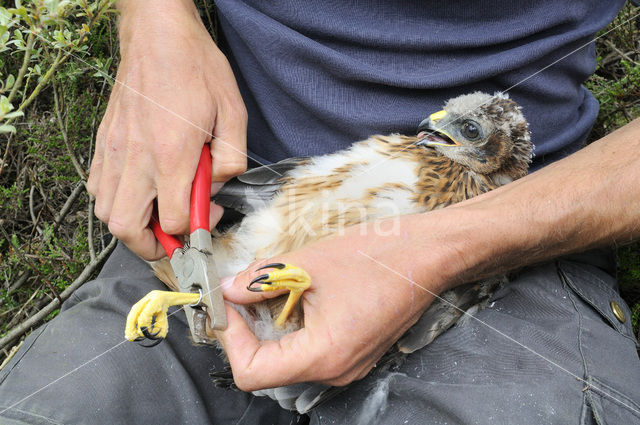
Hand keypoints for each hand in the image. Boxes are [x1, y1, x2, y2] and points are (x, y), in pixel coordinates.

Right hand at [87, 0, 246, 258]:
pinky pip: (97, 188)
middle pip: (127, 228)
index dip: (194, 229)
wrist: (158, 36)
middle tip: (174, 238)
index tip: (207, 214)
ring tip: (156, 216)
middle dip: (152, 246)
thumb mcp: (233, 112)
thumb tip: (217, 188)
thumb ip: (231, 158)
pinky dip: (114, 202)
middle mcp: (137, 159)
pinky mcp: (104, 142)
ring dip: (131, 226)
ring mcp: (114, 151)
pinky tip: (139, 190)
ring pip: (106, 213)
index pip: (174, 220)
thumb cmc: (197, 70)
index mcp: (172, 154)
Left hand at [216, 216, 446, 389]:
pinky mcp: (352, 351)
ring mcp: (346, 364)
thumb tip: (227, 289)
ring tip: (265, 289)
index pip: (252, 372)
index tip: (227, 305)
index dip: (230, 339)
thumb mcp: (306, 263)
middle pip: (268, 367)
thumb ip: (259, 280)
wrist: (428, 253)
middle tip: (237, 295)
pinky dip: (290, 326)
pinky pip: (309, 348)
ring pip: (287, 358)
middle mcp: (335, 371)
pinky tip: (291, 295)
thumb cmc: (378, 256)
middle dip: (245, 331)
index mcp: (324, 355)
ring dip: (267, 326)